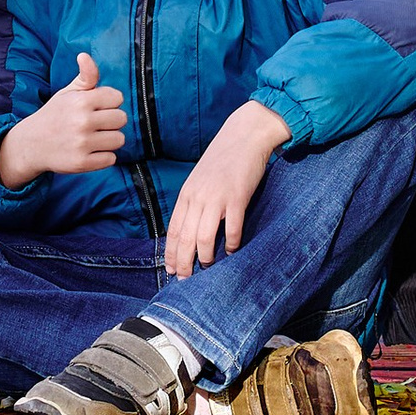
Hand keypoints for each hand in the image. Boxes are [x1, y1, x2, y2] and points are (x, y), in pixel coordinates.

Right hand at [0, 50, 129, 190]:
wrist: (31, 144)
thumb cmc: (55, 115)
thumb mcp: (67, 93)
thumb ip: (85, 76)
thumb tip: (84, 55)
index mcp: (81, 101)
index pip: (117, 97)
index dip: (109, 102)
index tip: (97, 107)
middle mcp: (82, 121)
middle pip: (121, 118)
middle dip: (111, 121)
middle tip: (95, 124)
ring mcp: (82, 143)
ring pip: (119, 139)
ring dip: (109, 140)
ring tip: (94, 138)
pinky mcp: (82, 163)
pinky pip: (111, 159)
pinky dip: (103, 156)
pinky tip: (90, 151)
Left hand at [164, 100, 291, 275]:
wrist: (245, 135)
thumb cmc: (223, 159)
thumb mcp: (200, 179)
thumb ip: (194, 201)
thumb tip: (190, 228)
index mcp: (187, 193)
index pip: (173, 230)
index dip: (171, 252)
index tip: (171, 270)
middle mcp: (197, 197)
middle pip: (185, 238)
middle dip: (184, 263)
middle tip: (186, 280)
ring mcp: (216, 197)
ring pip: (204, 237)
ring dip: (205, 257)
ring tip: (209, 268)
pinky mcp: (236, 197)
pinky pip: (231, 229)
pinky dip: (231, 244)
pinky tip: (232, 251)